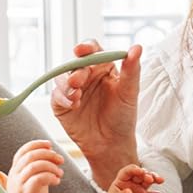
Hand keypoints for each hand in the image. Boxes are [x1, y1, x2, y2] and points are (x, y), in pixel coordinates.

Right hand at [5, 140, 62, 192]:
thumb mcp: (32, 180)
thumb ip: (37, 167)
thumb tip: (51, 152)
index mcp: (15, 170)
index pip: (23, 151)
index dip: (37, 144)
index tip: (50, 145)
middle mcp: (15, 177)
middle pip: (30, 157)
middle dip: (48, 154)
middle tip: (60, 160)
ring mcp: (19, 187)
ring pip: (34, 166)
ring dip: (51, 166)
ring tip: (60, 173)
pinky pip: (38, 180)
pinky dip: (50, 177)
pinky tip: (57, 181)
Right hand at [50, 41, 141, 179]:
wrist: (111, 144)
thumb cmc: (123, 117)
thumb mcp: (129, 93)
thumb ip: (132, 70)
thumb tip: (137, 47)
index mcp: (102, 68)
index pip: (93, 51)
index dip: (86, 47)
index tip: (81, 50)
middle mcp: (86, 75)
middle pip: (75, 64)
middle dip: (75, 71)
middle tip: (78, 81)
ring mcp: (72, 89)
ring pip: (62, 77)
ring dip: (66, 84)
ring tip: (76, 95)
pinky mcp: (61, 103)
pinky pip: (56, 95)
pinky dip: (62, 97)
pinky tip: (73, 104)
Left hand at [100, 164, 166, 192]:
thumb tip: (129, 192)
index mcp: (122, 181)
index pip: (129, 171)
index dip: (135, 170)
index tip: (140, 172)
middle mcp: (132, 184)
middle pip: (141, 174)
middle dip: (147, 174)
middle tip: (150, 179)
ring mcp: (141, 191)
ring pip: (150, 182)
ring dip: (155, 179)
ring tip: (160, 180)